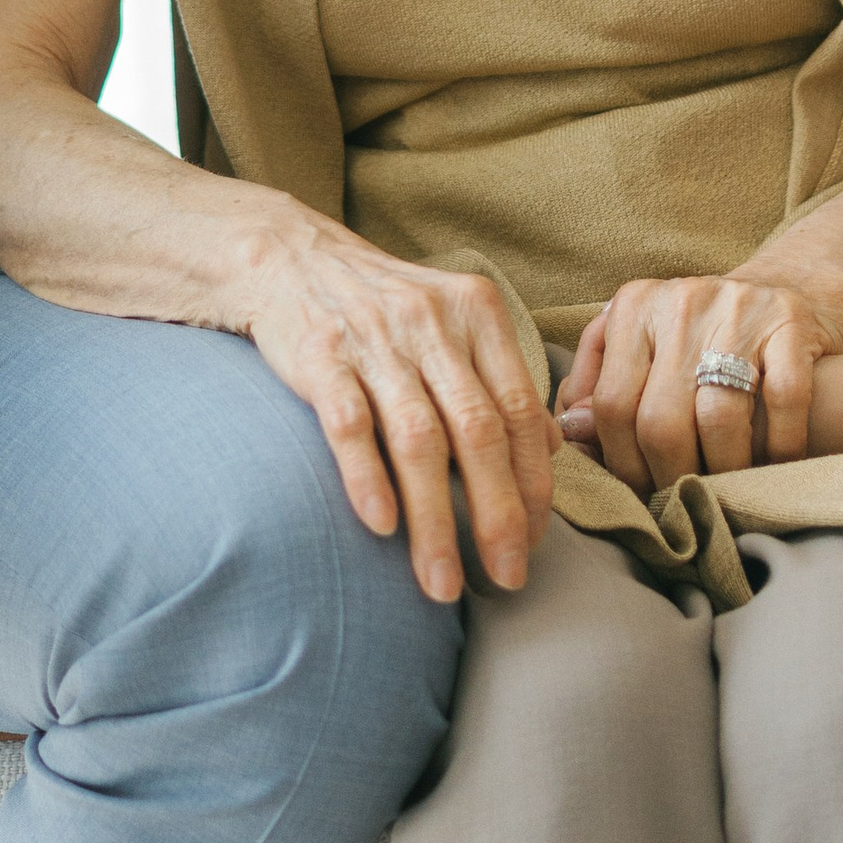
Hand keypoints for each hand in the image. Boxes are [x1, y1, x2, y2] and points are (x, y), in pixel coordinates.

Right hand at [242, 216, 559, 604]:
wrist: (290, 257)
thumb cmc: (383, 305)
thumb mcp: (453, 321)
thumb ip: (500, 380)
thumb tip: (553, 449)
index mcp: (476, 313)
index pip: (521, 410)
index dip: (533, 482)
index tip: (536, 542)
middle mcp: (432, 323)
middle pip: (478, 431)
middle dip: (498, 515)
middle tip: (508, 579)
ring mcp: (375, 338)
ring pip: (419, 440)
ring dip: (434, 521)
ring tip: (441, 585)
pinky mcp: (320, 354)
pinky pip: (350, 422)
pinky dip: (368, 476)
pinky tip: (381, 526)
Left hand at [555, 275, 830, 490]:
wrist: (778, 292)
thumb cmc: (696, 337)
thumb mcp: (641, 349)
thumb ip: (601, 387)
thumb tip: (571, 432)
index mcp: (633, 306)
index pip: (611, 404)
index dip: (622, 464)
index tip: (638, 494)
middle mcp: (680, 301)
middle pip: (660, 419)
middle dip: (669, 478)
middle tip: (680, 502)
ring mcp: (738, 308)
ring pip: (719, 418)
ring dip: (724, 472)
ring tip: (725, 491)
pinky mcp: (790, 321)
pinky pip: (784, 400)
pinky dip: (781, 446)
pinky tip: (777, 465)